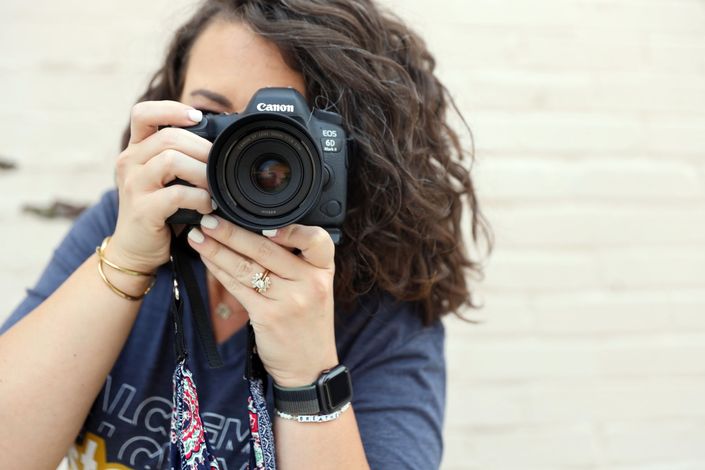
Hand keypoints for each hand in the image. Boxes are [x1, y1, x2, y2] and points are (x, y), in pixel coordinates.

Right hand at [108, 101, 214, 271]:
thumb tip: (220, 143)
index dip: (172, 109)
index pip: (143, 114)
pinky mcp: (143, 210)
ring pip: (171, 160)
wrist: (136, 249)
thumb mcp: (165, 178)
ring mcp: (133, 186)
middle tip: (219, 165)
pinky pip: (177, 194)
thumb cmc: (159, 211)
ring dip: (202, 172)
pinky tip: (208, 206)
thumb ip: (180, 157)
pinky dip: (200, 198)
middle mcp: (129, 162)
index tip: (199, 117)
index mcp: (135, 150)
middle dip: (202, 148)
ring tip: (214, 187)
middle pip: (168, 137)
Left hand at [187, 216, 338, 386]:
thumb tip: (258, 233)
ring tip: (198, 236)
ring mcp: (288, 300)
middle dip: (232, 231)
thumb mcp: (316, 289)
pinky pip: (237, 287)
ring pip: (246, 266)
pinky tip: (206, 260)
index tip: (264, 221)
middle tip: (209, 218)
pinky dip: (219, 271)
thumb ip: (296, 264)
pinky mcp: (267, 316)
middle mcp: (309, 282)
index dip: (291, 229)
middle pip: (266, 249)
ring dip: (217, 249)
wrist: (310, 367)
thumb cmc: (308, 324)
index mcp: (323, 271)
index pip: (316, 240)